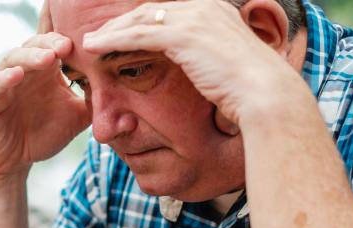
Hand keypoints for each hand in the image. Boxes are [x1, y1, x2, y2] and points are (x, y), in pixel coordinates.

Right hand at [0, 5, 88, 182]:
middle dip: (52, 43)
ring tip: (49, 57)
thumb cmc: (40, 136)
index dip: (71, 43)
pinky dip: (5, 77)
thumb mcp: (75, 119)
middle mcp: (25, 70)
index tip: (89, 47)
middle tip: (68, 46)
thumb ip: (97, 106)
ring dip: (31, 56)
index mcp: (46, 70)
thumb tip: (130, 104)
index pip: (57, 45)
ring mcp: (4, 81)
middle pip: (36, 44)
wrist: (10, 163)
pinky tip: (17, 75)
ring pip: (15, 58)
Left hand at [82, 0, 303, 127]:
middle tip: (96, 37)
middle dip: (119, 23)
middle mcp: (203, 6)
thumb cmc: (247, 89)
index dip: (138, 22)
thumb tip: (199, 67)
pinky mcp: (183, 35)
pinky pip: (138, 34)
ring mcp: (194, 17)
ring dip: (110, 31)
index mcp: (213, 9)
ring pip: (139, 20)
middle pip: (148, 10)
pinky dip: (113, 40)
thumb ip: (206, 56)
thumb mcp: (225, 64)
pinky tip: (94, 48)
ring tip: (89, 43)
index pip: (164, 10)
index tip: (118, 34)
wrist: (263, 93)